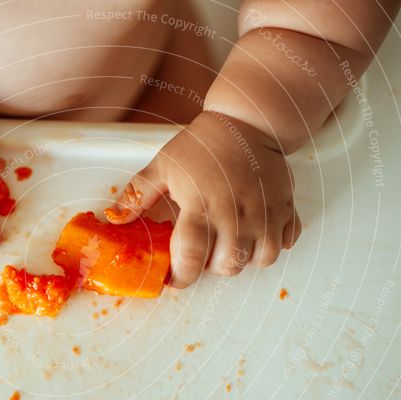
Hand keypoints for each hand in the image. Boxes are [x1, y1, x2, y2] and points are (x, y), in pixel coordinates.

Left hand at [106, 110, 300, 286]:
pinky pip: (285, 242)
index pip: (191, 259)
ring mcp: (265, 212)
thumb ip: (137, 195)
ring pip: (259, 260)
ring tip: (229, 241)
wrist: (248, 120)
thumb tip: (114, 219)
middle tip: (203, 250)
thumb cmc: (203, 144)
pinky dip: (271, 244)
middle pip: (227, 266)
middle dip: (211, 267)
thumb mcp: (163, 166)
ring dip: (242, 258)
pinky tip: (255, 230)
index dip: (181, 277)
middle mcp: (236, 215)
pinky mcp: (286, 207)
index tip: (174, 277)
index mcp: (201, 206)